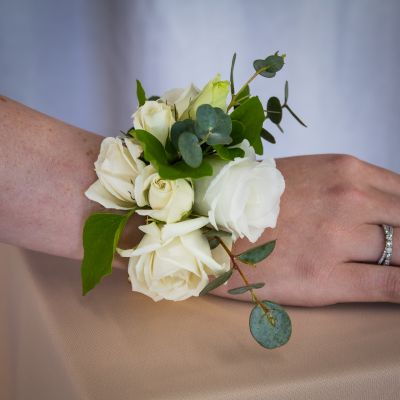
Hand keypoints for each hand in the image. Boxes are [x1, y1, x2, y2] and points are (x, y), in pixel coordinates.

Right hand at [212, 154, 399, 305]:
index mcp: (345, 171)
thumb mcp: (307, 175)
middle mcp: (348, 199)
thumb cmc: (255, 199)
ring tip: (398, 265)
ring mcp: (337, 239)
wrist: (207, 222)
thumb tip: (385, 210)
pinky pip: (391, 286)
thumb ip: (349, 187)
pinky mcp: (325, 278)